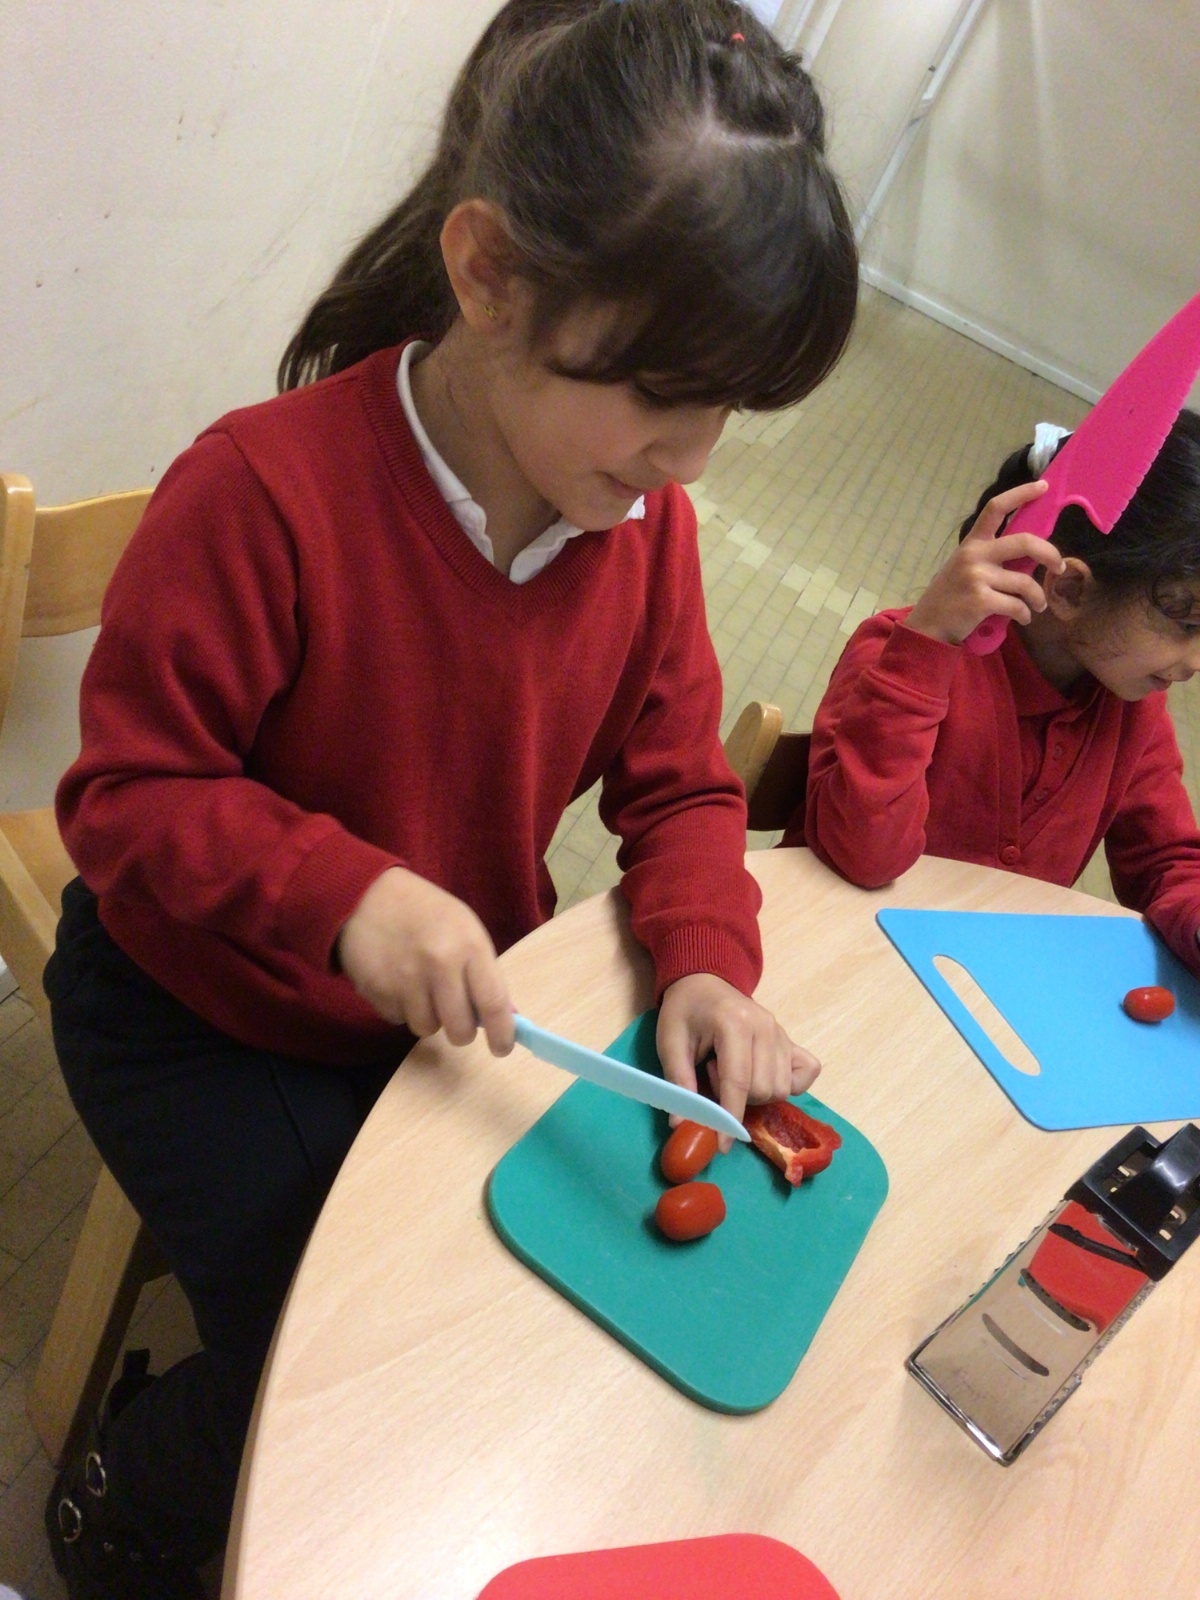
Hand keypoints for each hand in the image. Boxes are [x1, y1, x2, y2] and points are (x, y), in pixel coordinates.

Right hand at [336, 867, 513, 1053]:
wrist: (365, 895)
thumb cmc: (425, 911)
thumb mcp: (465, 928)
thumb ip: (483, 971)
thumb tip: (506, 1015)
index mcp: (469, 946)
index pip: (494, 1004)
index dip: (502, 1034)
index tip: (502, 1048)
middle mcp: (439, 965)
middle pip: (459, 1029)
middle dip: (461, 1031)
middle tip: (457, 1020)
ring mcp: (406, 981)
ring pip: (427, 1028)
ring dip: (429, 1017)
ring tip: (422, 988)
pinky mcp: (377, 992)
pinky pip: (398, 1020)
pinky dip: (402, 1009)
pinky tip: (398, 981)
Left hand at [656, 974, 819, 1151]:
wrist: (704, 982)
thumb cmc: (685, 1012)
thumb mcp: (670, 1042)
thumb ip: (678, 1081)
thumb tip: (682, 1124)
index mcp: (734, 1024)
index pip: (739, 1082)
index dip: (730, 1117)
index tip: (722, 1144)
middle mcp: (766, 1027)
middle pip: (764, 1090)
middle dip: (737, 1099)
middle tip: (714, 1075)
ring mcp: (782, 1032)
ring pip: (782, 1089)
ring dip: (756, 1094)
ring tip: (732, 1072)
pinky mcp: (791, 1039)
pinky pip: (806, 1073)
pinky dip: (788, 1085)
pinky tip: (762, 1077)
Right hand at [905, 479, 1062, 644]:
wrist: (928, 626)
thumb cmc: (950, 597)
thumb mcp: (965, 567)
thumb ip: (991, 557)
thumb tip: (1029, 555)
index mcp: (972, 542)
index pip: (996, 508)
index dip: (1021, 494)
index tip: (1043, 487)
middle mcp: (974, 554)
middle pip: (1025, 542)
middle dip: (1049, 554)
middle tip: (1059, 566)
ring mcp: (977, 577)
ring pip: (1025, 582)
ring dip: (1038, 597)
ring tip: (1038, 606)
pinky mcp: (981, 600)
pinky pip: (1017, 605)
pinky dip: (1025, 614)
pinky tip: (1023, 618)